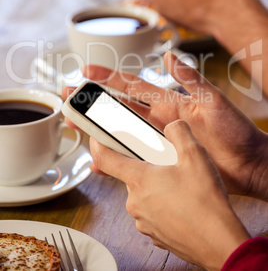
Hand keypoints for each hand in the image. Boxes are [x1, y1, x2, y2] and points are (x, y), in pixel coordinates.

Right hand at [83, 51, 267, 200]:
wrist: (249, 164)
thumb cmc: (236, 131)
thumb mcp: (214, 101)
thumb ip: (191, 79)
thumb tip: (169, 55)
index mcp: (170, 102)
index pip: (133, 86)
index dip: (109, 78)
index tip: (87, 70)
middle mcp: (159, 120)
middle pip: (119, 109)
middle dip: (93, 102)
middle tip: (69, 97)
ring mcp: (158, 140)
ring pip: (120, 133)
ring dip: (97, 128)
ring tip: (75, 125)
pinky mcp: (161, 160)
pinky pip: (133, 158)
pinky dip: (115, 158)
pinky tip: (100, 160)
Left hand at [89, 119, 249, 269]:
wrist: (219, 242)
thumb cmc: (205, 200)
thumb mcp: (194, 155)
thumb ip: (178, 132)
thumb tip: (172, 126)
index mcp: (139, 180)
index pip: (105, 159)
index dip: (97, 144)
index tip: (96, 137)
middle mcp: (135, 202)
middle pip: (130, 175)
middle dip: (146, 166)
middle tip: (167, 163)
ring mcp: (144, 221)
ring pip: (144, 194)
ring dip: (156, 186)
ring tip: (181, 185)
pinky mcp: (155, 234)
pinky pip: (153, 212)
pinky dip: (163, 204)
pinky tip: (184, 203)